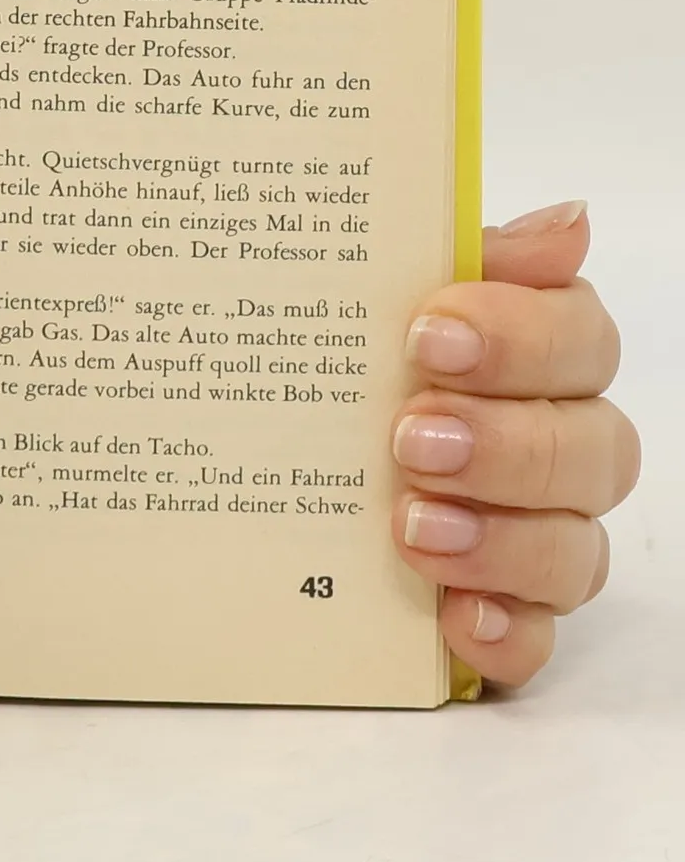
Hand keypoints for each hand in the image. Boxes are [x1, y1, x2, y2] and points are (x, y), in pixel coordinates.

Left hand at [394, 201, 636, 687]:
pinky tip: (456, 619)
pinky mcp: (504, 609)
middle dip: (503, 444)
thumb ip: (464, 253)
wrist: (271, 435)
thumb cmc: (347, 353)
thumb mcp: (378, 289)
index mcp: (538, 355)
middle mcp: (557, 444)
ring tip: (411, 525)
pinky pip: (539, 639)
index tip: (430, 335)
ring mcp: (538, 532)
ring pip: (574, 549)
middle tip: (410, 437)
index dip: (521, 337)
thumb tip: (568, 223)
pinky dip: (505, 632)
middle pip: (590, 449)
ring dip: (500, 539)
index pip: (581, 341)